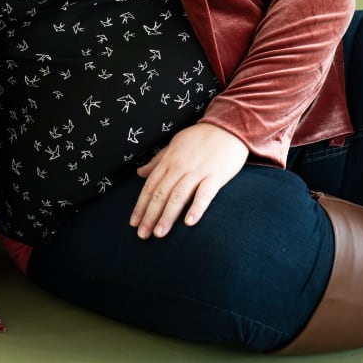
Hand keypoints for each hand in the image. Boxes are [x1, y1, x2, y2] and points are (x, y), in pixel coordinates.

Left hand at [130, 122, 247, 238]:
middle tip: (142, 235)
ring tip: (159, 233)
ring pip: (179, 196)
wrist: (228, 127)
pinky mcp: (216, 176)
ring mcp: (198, 171)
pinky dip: (196, 208)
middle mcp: (180, 166)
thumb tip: (139, 173)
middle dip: (150, 215)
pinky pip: (205, 194)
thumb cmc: (200, 138)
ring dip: (167, 216)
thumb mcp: (174, 144)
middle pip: (161, 193)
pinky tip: (189, 222)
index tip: (134, 222)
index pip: (151, 186)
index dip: (141, 205)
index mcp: (169, 160)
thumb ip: (157, 160)